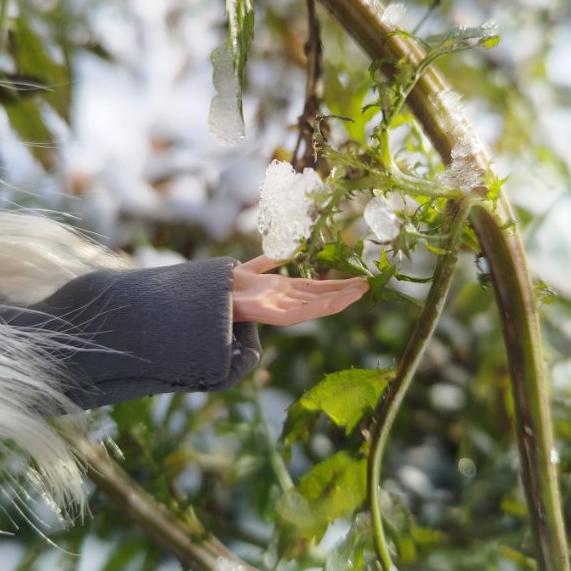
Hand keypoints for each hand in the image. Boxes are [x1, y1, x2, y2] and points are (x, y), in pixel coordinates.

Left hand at [232, 255, 368, 325]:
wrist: (202, 296)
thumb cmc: (222, 285)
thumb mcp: (248, 269)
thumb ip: (265, 263)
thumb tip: (280, 254)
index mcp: (279, 292)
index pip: (313, 289)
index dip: (334, 286)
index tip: (355, 279)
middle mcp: (282, 301)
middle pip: (319, 297)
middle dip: (343, 291)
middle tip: (367, 284)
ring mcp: (277, 310)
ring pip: (315, 306)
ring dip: (339, 299)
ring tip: (361, 291)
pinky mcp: (270, 316)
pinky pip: (299, 314)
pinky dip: (319, 308)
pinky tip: (336, 303)